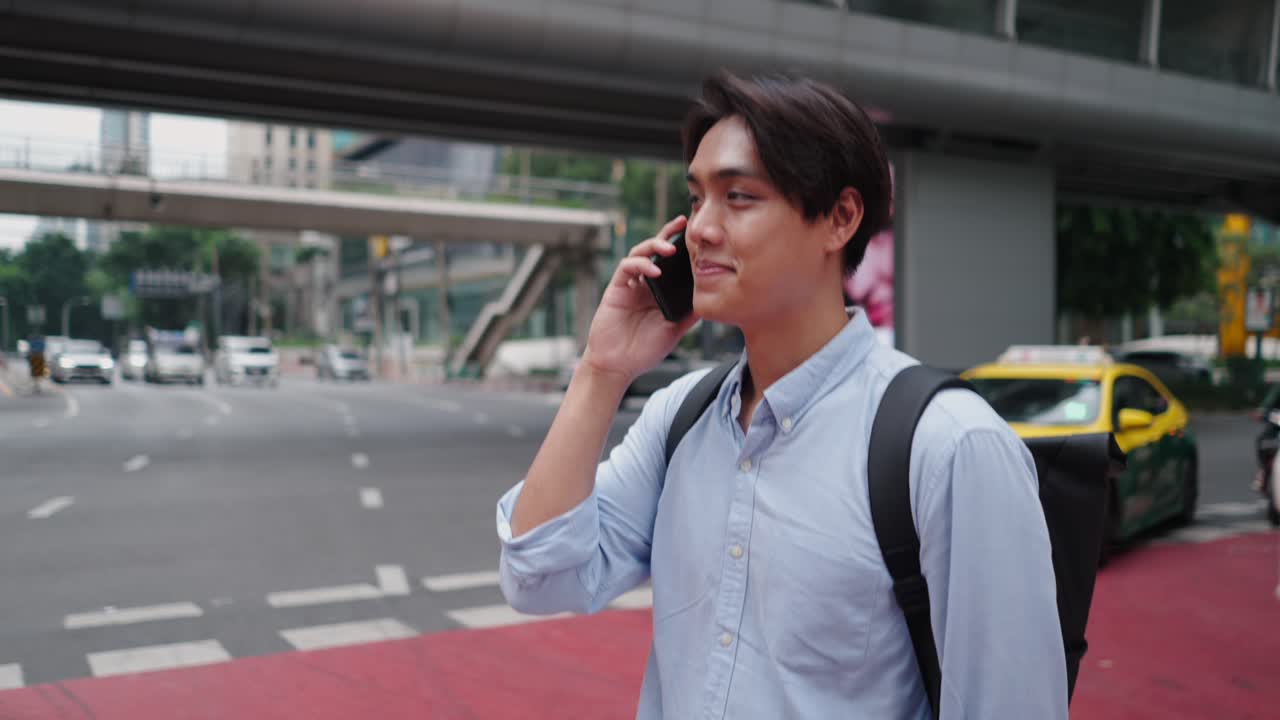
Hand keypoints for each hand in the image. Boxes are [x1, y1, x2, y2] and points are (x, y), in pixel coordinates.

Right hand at [579, 216, 698, 382]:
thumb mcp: (676, 329)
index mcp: (660, 290)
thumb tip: (714, 296)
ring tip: (670, 249)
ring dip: (654, 246)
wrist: (619, 366)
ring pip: (640, 253)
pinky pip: (627, 268)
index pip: (672, 262)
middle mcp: (645, 283)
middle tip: (683, 223)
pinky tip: (654, 270)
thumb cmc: (645, 349)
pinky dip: (640, 264)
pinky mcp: (616, 288)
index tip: (699, 234)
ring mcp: (630, 284)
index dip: (683, 246)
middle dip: (668, 233)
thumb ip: (690, 312)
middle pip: (656, 250)